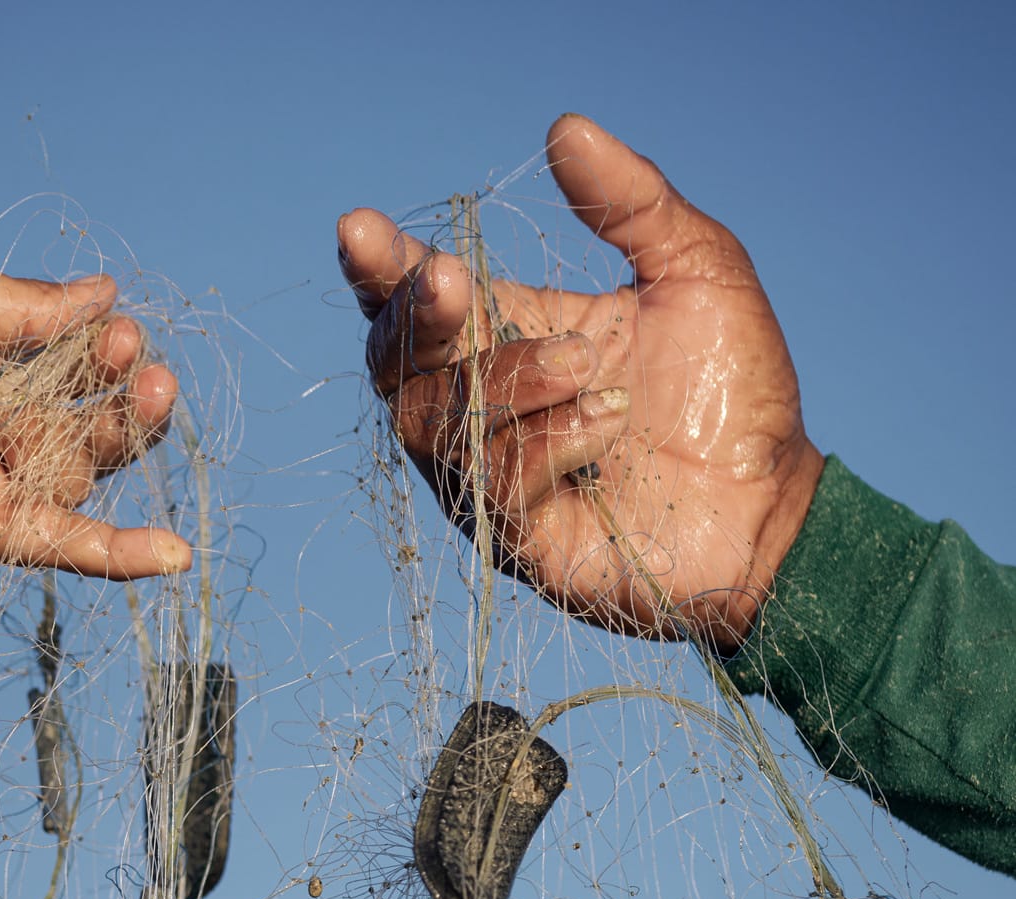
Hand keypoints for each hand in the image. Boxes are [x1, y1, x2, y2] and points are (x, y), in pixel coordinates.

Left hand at [0, 256, 190, 579]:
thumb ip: (22, 309)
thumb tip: (100, 296)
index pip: (50, 363)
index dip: (93, 346)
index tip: (118, 324)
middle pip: (73, 421)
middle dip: (116, 390)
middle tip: (140, 361)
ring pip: (75, 471)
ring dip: (121, 434)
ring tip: (149, 392)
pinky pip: (57, 546)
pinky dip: (116, 554)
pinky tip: (175, 552)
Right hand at [338, 115, 822, 650]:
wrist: (770, 505)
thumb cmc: (732, 393)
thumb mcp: (696, 268)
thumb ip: (631, 200)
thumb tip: (563, 127)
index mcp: (513, 334)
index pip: (419, 299)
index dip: (381, 268)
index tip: (360, 228)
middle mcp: (486, 408)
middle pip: (397, 365)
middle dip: (415, 318)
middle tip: (452, 285)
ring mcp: (493, 479)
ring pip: (440, 423)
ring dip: (508, 380)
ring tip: (587, 367)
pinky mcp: (516, 539)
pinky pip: (495, 482)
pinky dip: (549, 440)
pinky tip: (608, 425)